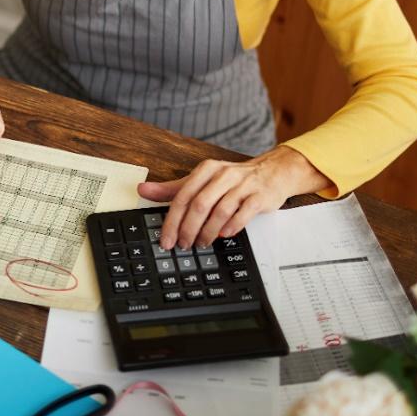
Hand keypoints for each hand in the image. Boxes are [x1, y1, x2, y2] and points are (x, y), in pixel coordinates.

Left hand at [139, 146, 331, 249]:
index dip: (172, 220)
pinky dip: (231, 227)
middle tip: (183, 245)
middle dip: (188, 229)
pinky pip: (243, 213)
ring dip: (208, 232)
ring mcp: (243, 185)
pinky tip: (224, 235)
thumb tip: (143, 190)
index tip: (166, 239)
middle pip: (199, 204)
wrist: (273, 172)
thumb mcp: (202, 180)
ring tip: (201, 243)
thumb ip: (173, 188)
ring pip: (220, 211)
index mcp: (206, 170)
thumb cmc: (234, 180)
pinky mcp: (259, 196)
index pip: (182, 196)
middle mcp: (223, 175)